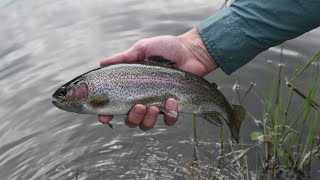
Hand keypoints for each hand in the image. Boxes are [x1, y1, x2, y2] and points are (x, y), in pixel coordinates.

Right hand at [98, 28, 217, 129]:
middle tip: (138, 106)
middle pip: (130, 120)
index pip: (115, 105)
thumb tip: (102, 64)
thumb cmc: (166, 48)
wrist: (191, 51)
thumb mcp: (142, 49)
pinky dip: (169, 114)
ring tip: (153, 107)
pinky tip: (172, 100)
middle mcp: (143, 99)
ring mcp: (158, 105)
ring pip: (147, 125)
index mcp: (132, 87)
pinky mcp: (174, 107)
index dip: (107, 113)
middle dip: (132, 118)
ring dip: (148, 120)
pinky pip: (169, 120)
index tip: (104, 117)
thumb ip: (123, 58)